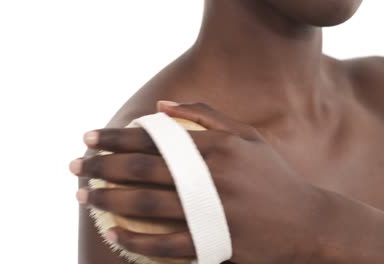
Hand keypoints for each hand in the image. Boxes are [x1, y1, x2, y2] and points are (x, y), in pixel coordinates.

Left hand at [69, 101, 325, 262]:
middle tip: (75, 166)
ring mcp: (212, 212)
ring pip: (146, 205)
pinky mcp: (214, 243)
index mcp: (217, 147)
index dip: (116, 137)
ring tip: (83, 196)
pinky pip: (165, 244)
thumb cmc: (273, 177)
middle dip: (101, 166)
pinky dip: (136, 240)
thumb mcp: (247, 137)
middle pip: (143, 169)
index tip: (88, 138)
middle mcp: (211, 177)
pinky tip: (115, 233)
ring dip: (108, 200)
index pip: (154, 138)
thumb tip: (162, 104)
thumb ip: (206, 115)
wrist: (308, 223)